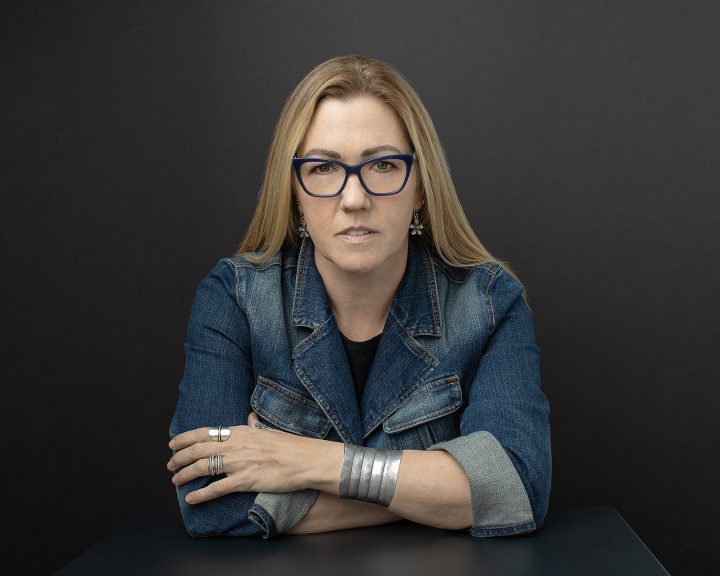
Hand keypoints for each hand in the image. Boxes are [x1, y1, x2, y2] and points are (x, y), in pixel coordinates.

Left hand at [167, 412, 327, 504]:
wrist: (306, 460)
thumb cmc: (290, 446)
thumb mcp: (268, 430)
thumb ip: (254, 425)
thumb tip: (249, 418)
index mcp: (239, 431)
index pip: (204, 432)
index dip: (184, 438)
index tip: (172, 444)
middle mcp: (234, 445)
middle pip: (197, 450)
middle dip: (179, 457)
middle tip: (170, 464)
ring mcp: (238, 463)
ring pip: (201, 468)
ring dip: (184, 475)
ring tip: (175, 481)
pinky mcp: (244, 481)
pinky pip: (216, 488)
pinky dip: (200, 494)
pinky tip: (190, 498)